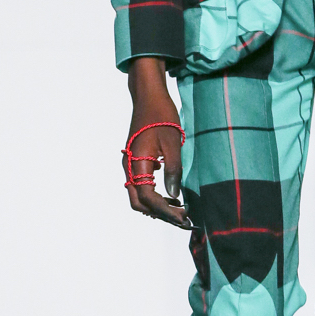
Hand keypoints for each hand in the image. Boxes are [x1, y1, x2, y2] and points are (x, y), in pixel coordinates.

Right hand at [123, 58, 191, 229]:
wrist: (148, 96)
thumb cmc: (162, 115)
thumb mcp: (173, 142)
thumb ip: (173, 169)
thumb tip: (174, 195)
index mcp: (137, 162)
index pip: (148, 198)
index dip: (166, 211)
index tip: (185, 217)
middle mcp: (129, 166)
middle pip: (139, 203)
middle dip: (161, 214)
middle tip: (183, 220)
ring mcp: (130, 163)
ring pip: (139, 196)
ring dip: (158, 206)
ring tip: (180, 210)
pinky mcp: (135, 160)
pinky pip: (141, 185)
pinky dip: (155, 195)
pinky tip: (173, 195)